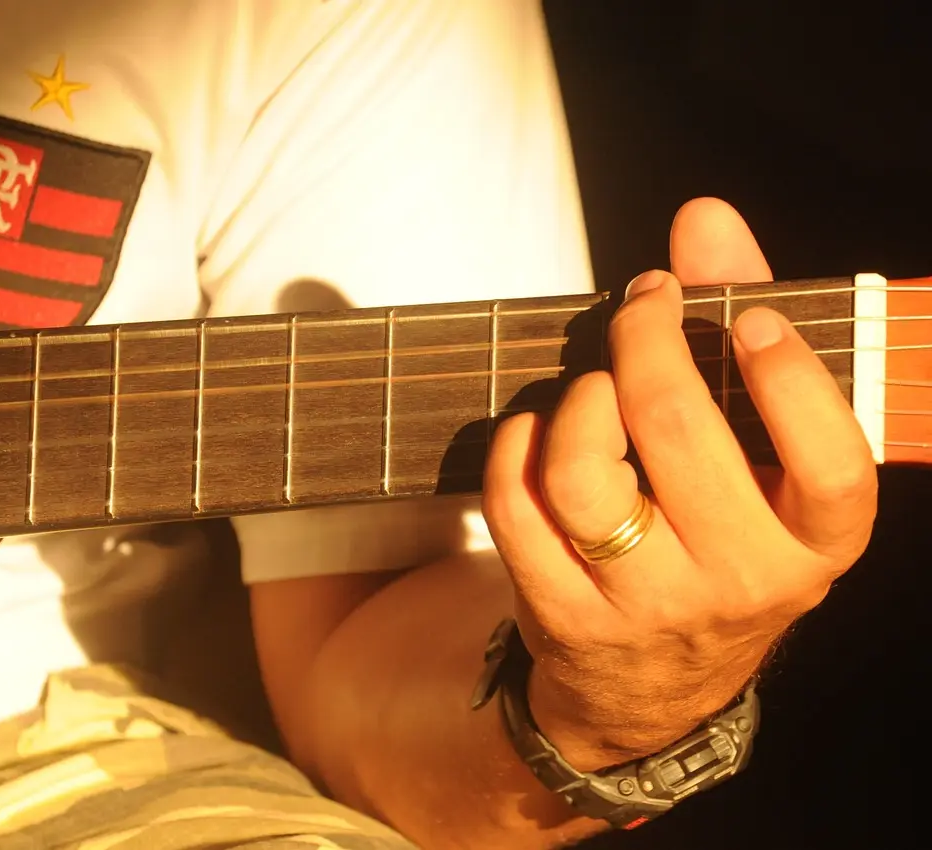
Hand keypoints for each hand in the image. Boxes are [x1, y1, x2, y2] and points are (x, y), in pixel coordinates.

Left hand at [481, 198, 878, 770]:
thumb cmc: (717, 531)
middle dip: (643, 341)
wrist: (654, 680)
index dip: (790, 380)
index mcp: (815, 541)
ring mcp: (645, 605)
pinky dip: (513, 447)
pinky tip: (536, 429)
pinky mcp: (563, 616)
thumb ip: (743, 324)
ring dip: (576, 399)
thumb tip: (704, 219)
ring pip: (581, 474)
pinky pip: (516, 507)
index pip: (833, 465)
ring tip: (593, 385)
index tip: (749, 320)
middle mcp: (739, 581)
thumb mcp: (759, 453)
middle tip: (642, 306)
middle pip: (676, 433)